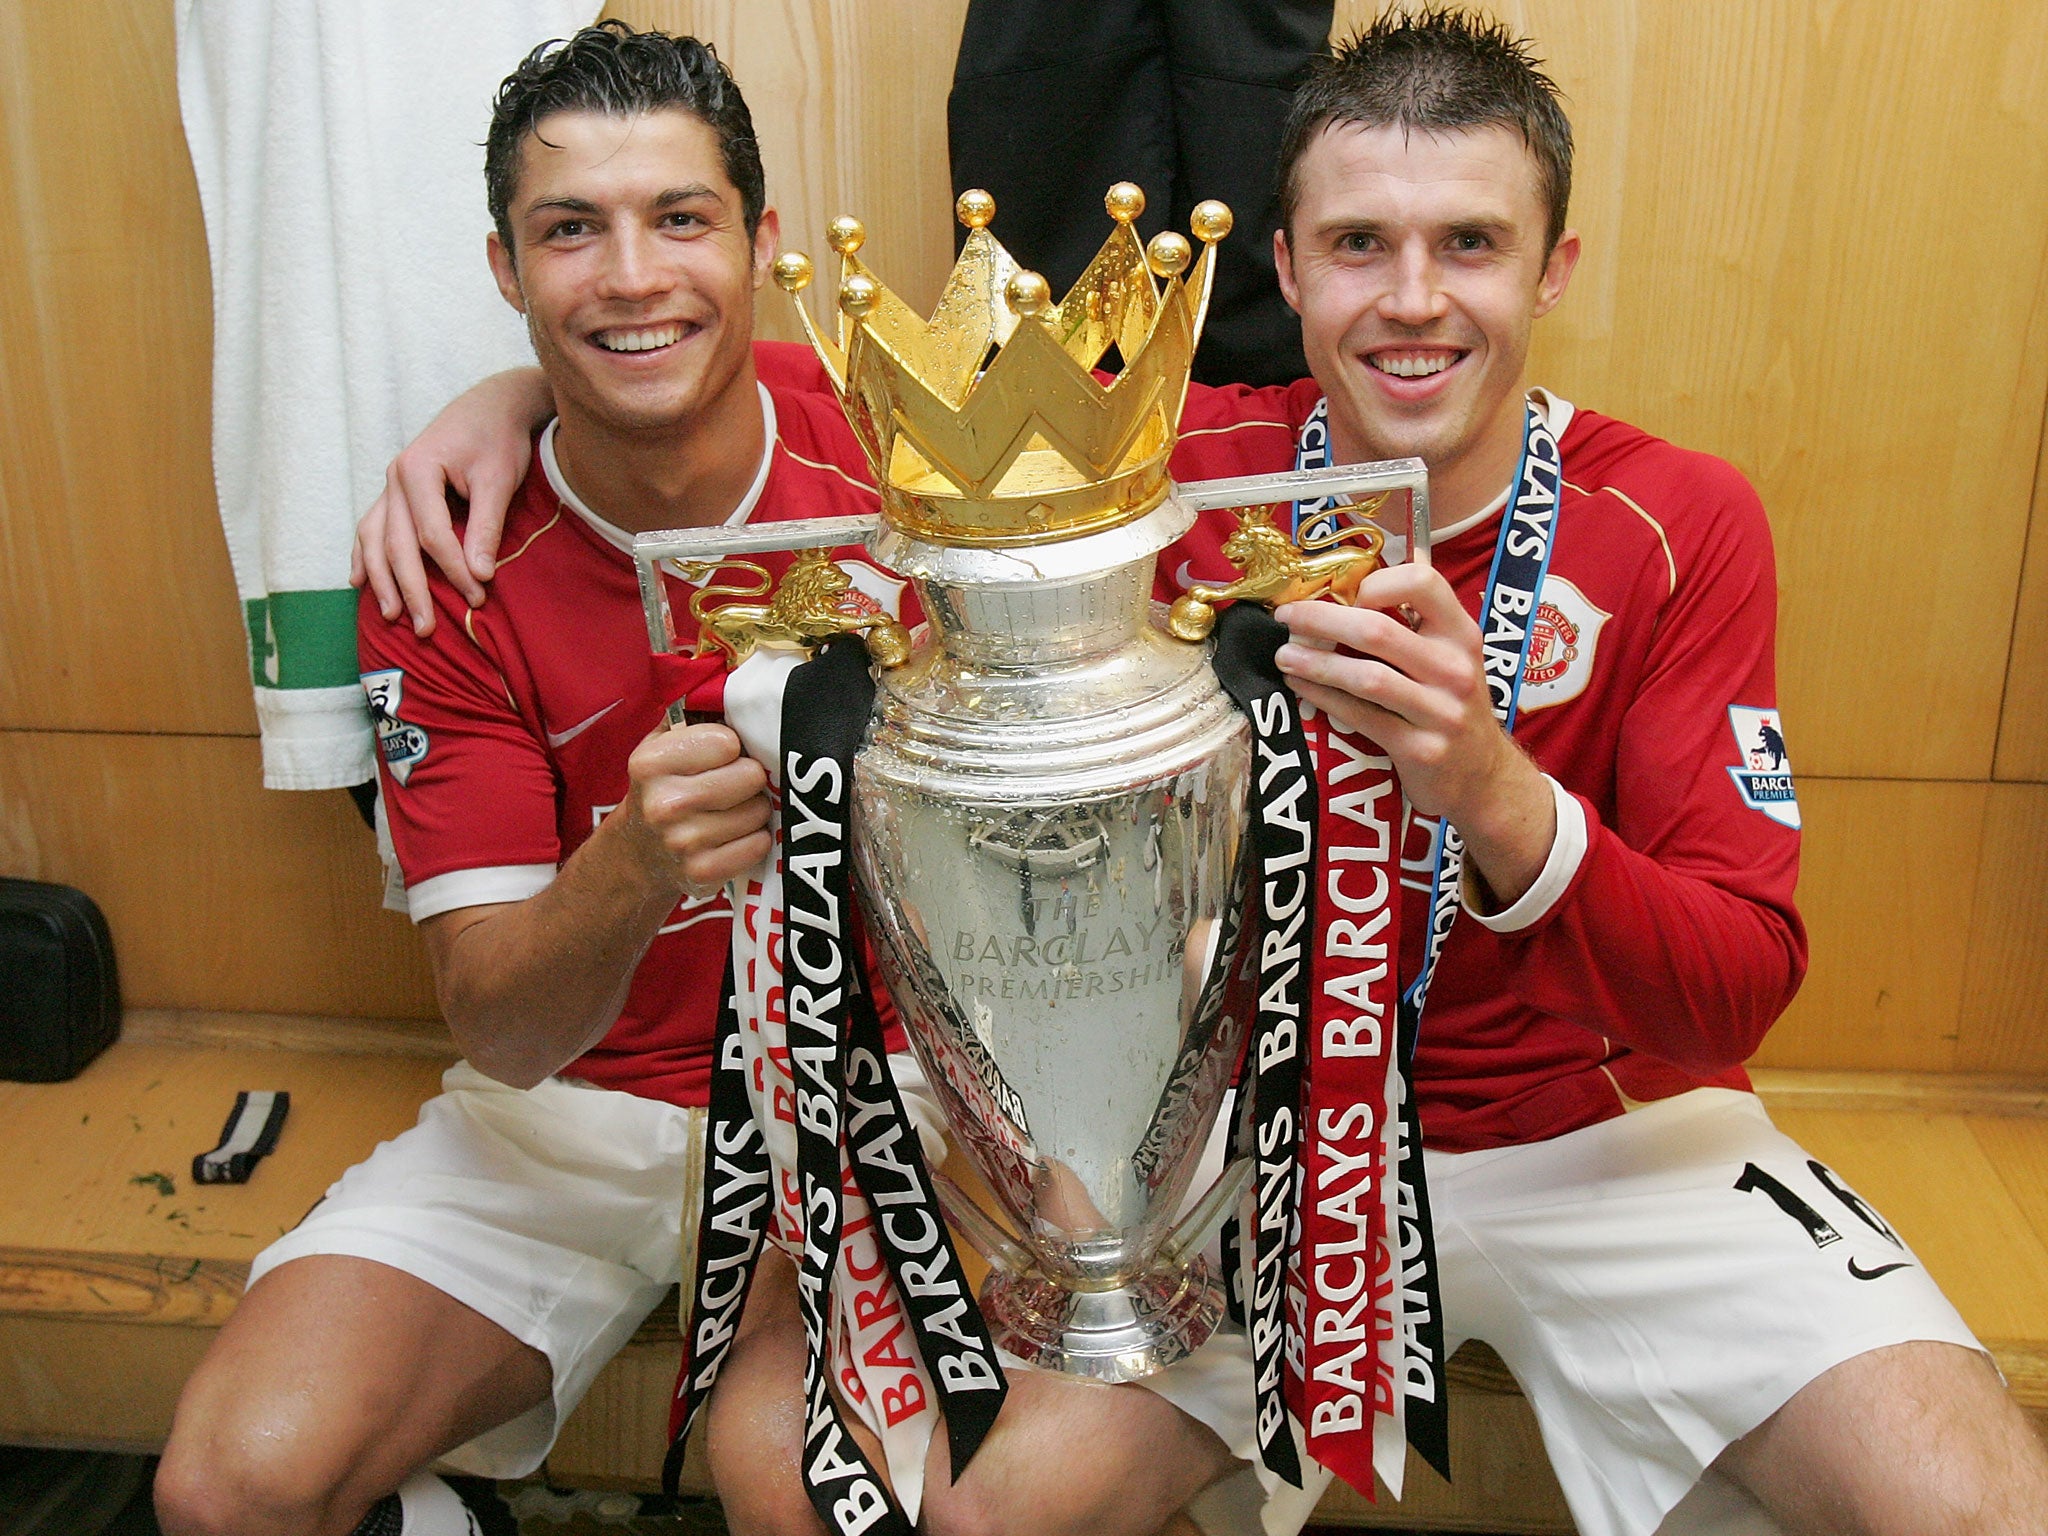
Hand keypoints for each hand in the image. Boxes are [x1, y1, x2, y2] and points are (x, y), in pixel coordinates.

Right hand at [349, 367, 551, 634]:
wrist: (491, 405)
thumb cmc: (498, 440)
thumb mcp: (499, 479)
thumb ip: (486, 526)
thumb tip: (481, 576)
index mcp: (418, 470)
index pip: (432, 535)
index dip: (453, 570)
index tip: (478, 597)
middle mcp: (395, 477)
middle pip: (397, 544)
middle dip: (412, 589)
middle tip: (426, 630)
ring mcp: (390, 485)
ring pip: (375, 539)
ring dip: (382, 580)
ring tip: (392, 616)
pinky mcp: (395, 492)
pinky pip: (371, 528)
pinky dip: (365, 555)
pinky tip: (360, 582)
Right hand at [619, 723, 773, 897]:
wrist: (637, 852)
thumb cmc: (662, 787)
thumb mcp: (661, 745)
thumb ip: (692, 716)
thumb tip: (736, 691)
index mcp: (650, 764)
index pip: (728, 741)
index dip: (732, 747)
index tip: (722, 756)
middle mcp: (663, 803)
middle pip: (750, 776)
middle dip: (748, 779)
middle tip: (732, 786)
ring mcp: (682, 842)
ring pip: (758, 812)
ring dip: (752, 810)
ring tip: (730, 811)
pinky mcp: (702, 872)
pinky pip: (758, 845)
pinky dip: (753, 839)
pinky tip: (732, 836)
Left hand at [1274, 562, 1554, 905]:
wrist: (1483, 776)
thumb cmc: (1450, 705)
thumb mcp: (1449, 658)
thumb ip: (1411, 628)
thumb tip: (1339, 596)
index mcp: (1461, 634)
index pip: (1423, 582)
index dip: (1378, 581)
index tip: (1345, 593)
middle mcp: (1455, 668)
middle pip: (1378, 630)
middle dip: (1321, 620)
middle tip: (1287, 618)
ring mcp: (1441, 711)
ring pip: (1366, 677)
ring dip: (1315, 663)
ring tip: (1283, 655)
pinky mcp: (1419, 749)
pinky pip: (1361, 716)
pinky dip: (1323, 697)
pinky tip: (1299, 685)